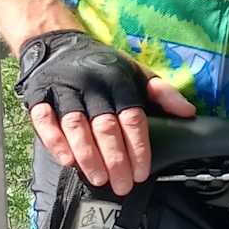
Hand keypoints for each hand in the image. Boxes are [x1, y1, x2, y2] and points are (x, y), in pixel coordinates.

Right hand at [15, 29, 194, 193]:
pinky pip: (44, 120)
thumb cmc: (102, 65)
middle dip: (115, 159)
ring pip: (76, 126)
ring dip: (87, 156)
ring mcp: (64, 89)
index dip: (138, 148)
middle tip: (122, 184)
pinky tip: (67, 161)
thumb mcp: (135, 72)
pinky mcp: (40, 95)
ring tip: (98, 178)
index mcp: (118, 80)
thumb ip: (162, 92)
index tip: (141, 172)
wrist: (58, 43)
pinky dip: (55, 141)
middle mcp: (92, 84)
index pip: (132, 118)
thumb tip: (189, 112)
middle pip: (105, 126)